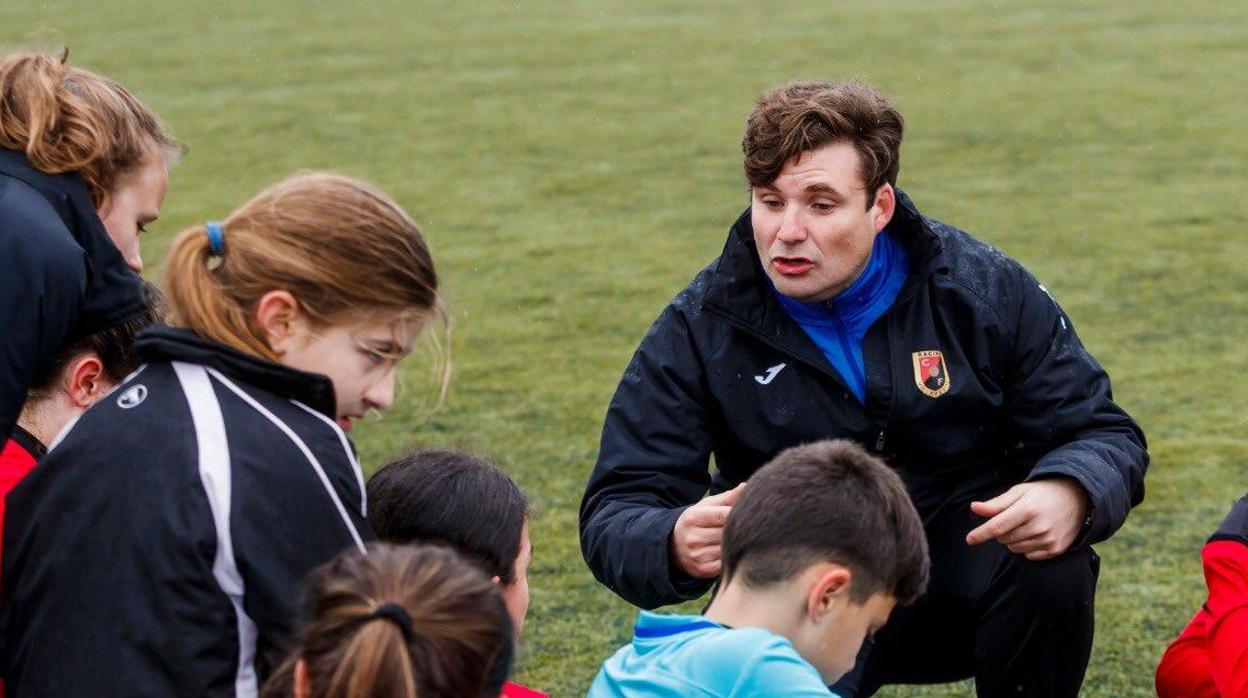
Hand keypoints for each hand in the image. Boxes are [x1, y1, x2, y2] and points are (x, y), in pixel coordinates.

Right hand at [669, 484, 745, 577]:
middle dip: (741, 530)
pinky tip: (736, 552)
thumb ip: (727, 498)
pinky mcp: (703, 570)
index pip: (722, 515)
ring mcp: (697, 555)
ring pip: (728, 549)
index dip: (739, 514)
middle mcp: (693, 537)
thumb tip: (746, 486)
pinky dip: (733, 557)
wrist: (674, 547)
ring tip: (746, 538)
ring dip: (739, 544)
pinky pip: (726, 563)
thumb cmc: (697, 522)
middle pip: (727, 533)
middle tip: (756, 526)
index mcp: (693, 517)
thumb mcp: (706, 506)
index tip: (753, 513)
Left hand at [965, 479, 1089, 560]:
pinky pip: (1028, 556)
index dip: (981, 534)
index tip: (969, 539)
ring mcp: (1048, 540)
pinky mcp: (1055, 550)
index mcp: (1027, 509)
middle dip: (1002, 530)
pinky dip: (1027, 547)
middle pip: (1003, 538)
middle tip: (1015, 517)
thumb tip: (974, 508)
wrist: (1077, 498)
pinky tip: (1036, 534)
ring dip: (1013, 539)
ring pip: (1014, 548)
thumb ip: (996, 503)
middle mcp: (1038, 527)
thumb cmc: (1042, 493)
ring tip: (1027, 524)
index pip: (997, 526)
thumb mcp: (1019, 492)